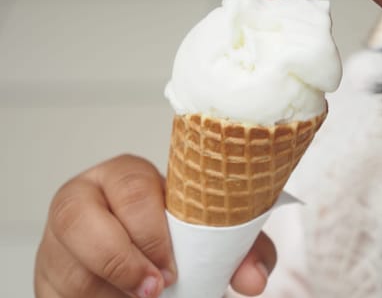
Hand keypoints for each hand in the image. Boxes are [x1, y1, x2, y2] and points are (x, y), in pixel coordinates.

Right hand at [35, 154, 276, 297]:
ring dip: (108, 288)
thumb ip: (239, 251)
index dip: (151, 229)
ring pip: (66, 264)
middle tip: (155, 287)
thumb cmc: (170, 241)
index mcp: (124, 177)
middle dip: (121, 259)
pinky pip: (58, 294)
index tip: (172, 268)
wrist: (134, 265)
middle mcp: (82, 199)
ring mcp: (56, 240)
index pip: (131, 185)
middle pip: (79, 217)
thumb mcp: (207, 239)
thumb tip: (254, 279)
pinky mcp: (46, 278)